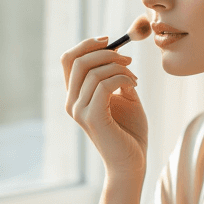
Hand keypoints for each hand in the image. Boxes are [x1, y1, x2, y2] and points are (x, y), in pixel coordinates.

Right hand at [61, 36, 147, 179]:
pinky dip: (122, 78)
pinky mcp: (93, 118)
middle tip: (129, 60)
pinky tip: (134, 86)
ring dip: (119, 68)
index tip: (110, 41)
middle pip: (77, 60)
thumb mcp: (125, 97)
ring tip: (135, 79)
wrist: (132, 162)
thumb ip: (117, 77)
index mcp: (76, 96)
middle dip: (106, 53)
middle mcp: (72, 103)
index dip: (87, 44)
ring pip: (93, 72)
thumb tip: (117, 53)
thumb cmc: (130, 132)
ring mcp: (80, 111)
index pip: (69, 59)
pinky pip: (104, 85)